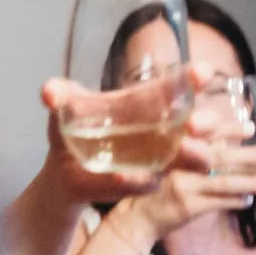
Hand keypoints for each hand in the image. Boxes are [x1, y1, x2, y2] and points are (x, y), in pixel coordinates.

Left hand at [38, 71, 255, 225]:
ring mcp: (160, 158)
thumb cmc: (75, 128)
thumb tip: (49, 92)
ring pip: (195, 158)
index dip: (197, 77)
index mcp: (151, 101)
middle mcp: (165, 128)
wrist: (62, 168)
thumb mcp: (65, 106)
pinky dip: (135, 179)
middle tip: (195, 123)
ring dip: (194, 154)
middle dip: (206, 121)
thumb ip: (58, 94)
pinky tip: (118, 175)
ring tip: (182, 148)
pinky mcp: (144, 182)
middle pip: (204, 123)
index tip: (204, 72)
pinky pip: (149, 182)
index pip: (183, 85)